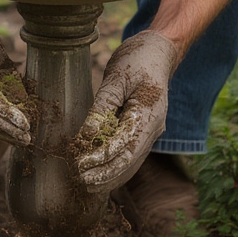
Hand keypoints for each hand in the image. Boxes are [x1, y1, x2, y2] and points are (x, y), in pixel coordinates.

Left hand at [75, 30, 178, 192]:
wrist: (157, 52)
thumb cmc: (137, 60)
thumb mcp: (117, 78)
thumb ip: (103, 106)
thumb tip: (88, 135)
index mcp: (150, 114)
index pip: (126, 146)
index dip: (103, 159)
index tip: (81, 165)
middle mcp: (154, 127)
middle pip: (130, 160)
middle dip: (105, 174)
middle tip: (80, 180)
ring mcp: (152, 130)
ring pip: (132, 161)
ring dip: (111, 175)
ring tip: (87, 184)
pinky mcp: (144, 130)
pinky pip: (132, 154)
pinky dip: (117, 166)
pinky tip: (101, 174)